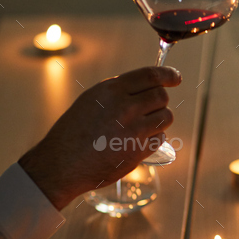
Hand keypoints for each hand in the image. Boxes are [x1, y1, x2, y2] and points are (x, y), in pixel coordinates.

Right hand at [18, 66, 181, 209]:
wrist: (62, 164)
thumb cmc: (73, 132)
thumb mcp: (91, 100)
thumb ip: (118, 92)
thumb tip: (146, 86)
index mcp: (111, 90)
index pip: (150, 75)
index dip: (168, 74)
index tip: (175, 77)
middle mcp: (124, 107)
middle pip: (161, 96)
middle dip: (160, 101)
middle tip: (151, 108)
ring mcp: (133, 130)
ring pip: (165, 117)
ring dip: (160, 119)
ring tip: (144, 125)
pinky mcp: (138, 151)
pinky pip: (160, 138)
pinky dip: (154, 138)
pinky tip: (139, 141)